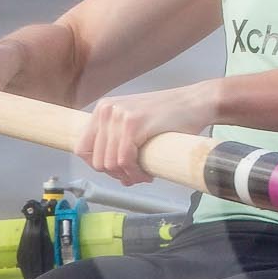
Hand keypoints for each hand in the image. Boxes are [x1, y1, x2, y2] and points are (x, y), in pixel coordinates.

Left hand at [78, 82, 218, 185]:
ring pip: (110, 164)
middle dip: (115, 175)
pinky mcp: (133, 124)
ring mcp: (119, 116)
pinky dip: (135, 173)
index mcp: (103, 109)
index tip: (116, 171)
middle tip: (135, 176)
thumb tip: (115, 174)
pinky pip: (124, 160)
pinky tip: (148, 173)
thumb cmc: (170, 116)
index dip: (98, 166)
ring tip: (144, 175)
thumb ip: (120, 144)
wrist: (195, 102)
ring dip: (128, 176)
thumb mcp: (136, 124)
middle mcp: (106, 110)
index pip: (82, 148)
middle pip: (96, 161)